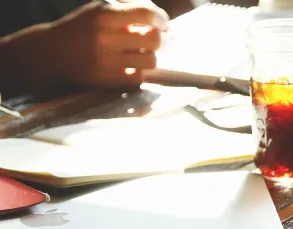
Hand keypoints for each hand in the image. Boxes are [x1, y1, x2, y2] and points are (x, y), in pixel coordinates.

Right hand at [40, 1, 168, 88]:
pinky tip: (130, 66)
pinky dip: (138, 71)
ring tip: (141, 53)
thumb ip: (130, 7)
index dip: (161, 19)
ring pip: (150, 61)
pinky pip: (138, 78)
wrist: (52, 51)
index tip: (162, 23)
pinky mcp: (105, 80)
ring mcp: (104, 61)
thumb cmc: (84, 26)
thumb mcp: (101, 8)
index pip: (146, 14)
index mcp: (104, 14)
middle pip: (154, 40)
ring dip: (149, 57)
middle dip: (158, 39)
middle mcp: (104, 37)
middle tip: (153, 39)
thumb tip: (159, 18)